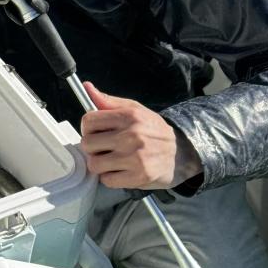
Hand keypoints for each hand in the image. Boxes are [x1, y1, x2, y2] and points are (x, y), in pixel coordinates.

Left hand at [80, 82, 201, 189]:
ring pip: (94, 164)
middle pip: (88, 144)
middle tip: (103, 148)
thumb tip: (87, 87)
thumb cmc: (153, 130)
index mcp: (128, 116)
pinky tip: (119, 171)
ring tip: (110, 160)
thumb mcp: (134, 110)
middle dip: (92, 147)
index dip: (87, 128)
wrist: (180, 153)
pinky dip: (110, 178)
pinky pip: (107, 180)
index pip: (89, 121)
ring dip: (100, 164)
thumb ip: (109, 101)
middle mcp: (131, 136)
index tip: (95, 132)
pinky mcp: (138, 177)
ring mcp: (134, 158)